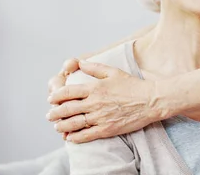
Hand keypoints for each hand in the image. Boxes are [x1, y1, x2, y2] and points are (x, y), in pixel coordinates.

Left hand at [47, 60, 162, 142]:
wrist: (150, 101)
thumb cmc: (132, 85)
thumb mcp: (113, 72)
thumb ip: (94, 68)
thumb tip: (80, 62)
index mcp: (95, 88)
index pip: (68, 92)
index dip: (56, 96)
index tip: (51, 99)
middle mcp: (95, 103)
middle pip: (68, 109)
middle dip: (55, 113)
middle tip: (49, 115)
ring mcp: (100, 117)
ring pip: (74, 123)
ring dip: (62, 126)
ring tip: (56, 126)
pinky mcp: (107, 129)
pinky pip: (87, 135)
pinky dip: (75, 137)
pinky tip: (70, 138)